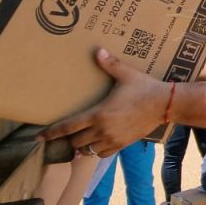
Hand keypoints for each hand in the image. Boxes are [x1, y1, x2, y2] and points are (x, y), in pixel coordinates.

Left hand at [39, 49, 168, 157]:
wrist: (165, 104)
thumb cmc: (144, 88)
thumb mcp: (126, 74)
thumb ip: (110, 64)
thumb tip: (98, 50)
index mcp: (98, 114)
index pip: (68, 127)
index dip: (51, 133)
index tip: (39, 136)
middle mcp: (102, 130)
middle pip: (75, 141)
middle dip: (68, 139)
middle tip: (64, 135)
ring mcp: (112, 139)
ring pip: (87, 150)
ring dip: (81, 146)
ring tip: (78, 141)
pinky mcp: (122, 144)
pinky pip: (102, 154)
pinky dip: (96, 151)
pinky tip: (96, 145)